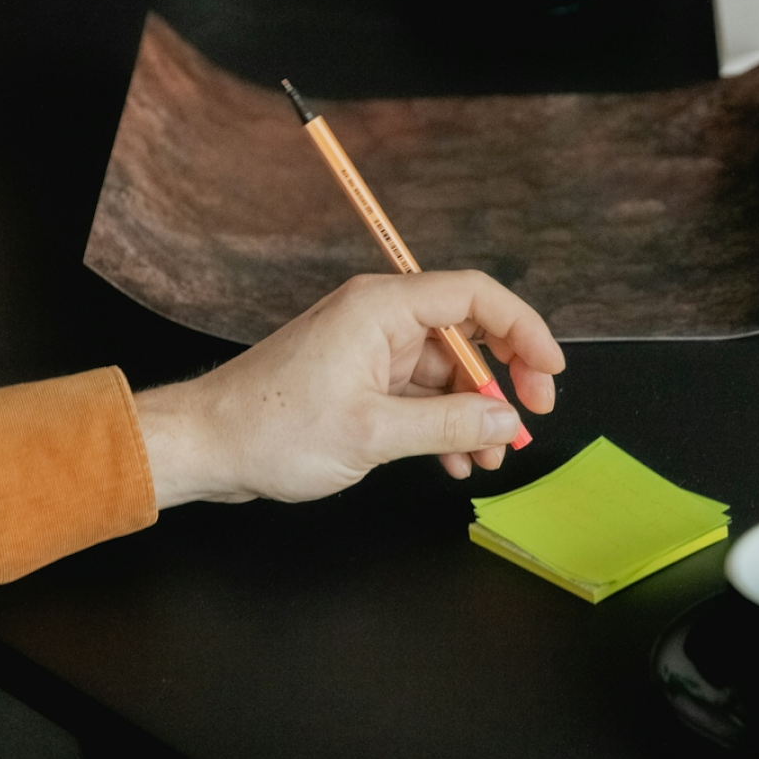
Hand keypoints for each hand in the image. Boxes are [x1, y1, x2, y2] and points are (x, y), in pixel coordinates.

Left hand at [134, 270, 564, 506]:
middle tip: (524, 426)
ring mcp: (368, 349)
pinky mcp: (358, 378)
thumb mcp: (373, 433)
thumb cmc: (274, 429)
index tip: (550, 375)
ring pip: (445, 373)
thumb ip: (448, 424)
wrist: (208, 445)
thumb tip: (505, 420)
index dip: (524, 331)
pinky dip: (440, 425)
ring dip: (470, 416)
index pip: (476, 297)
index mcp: (383, 308)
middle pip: (467, 335)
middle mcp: (379, 318)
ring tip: (485, 461)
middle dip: (501, 385)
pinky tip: (453, 462)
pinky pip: (417, 394)